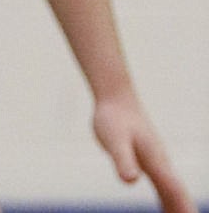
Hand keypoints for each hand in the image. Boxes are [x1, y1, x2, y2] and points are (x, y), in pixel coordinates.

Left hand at [92, 88, 196, 212]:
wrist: (115, 97)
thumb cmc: (113, 117)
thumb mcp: (115, 140)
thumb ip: (123, 159)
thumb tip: (131, 180)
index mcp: (157, 162)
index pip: (176, 193)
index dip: (185, 209)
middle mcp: (162, 164)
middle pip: (179, 196)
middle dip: (185, 211)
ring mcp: (158, 163)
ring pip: (174, 193)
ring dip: (180, 209)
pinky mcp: (150, 162)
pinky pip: (164, 188)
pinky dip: (170, 202)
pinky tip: (168, 210)